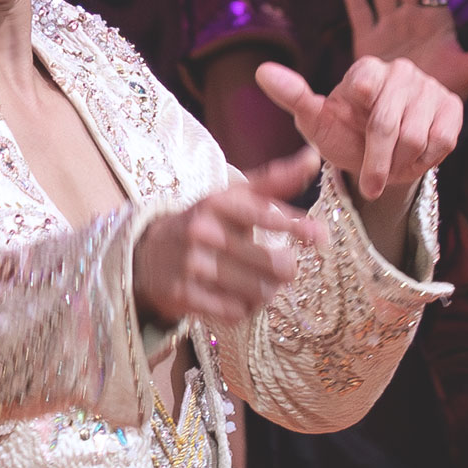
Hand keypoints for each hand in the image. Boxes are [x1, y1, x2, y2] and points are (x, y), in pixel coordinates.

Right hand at [134, 150, 324, 327]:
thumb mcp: (233, 197)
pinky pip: (234, 310)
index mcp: (215, 202)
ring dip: (267, 291)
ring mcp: (190, 264)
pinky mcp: (183, 294)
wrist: (148, 254)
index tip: (318, 236)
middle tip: (286, 269)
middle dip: (286, 269)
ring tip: (264, 284)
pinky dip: (244, 308)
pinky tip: (239, 298)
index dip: (294, 226)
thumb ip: (275, 181)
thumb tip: (313, 157)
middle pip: (269, 261)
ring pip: (256, 290)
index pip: (263, 214)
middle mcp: (201, 231)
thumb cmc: (205, 222)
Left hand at [254, 54, 460, 200]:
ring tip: (390, 168)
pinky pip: (442, 141)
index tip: (352, 126)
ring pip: (415, 136)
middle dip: (375, 161)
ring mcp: (429, 88)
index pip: (364, 82)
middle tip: (371, 183)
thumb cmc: (344, 136)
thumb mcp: (316, 122)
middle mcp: (401, 71)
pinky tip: (412, 159)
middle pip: (387, 122)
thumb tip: (261, 71)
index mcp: (366, 69)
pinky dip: (424, 161)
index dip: (359, 112)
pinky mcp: (453, 108)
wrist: (380, 159)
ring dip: (398, 164)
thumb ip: (293, 96)